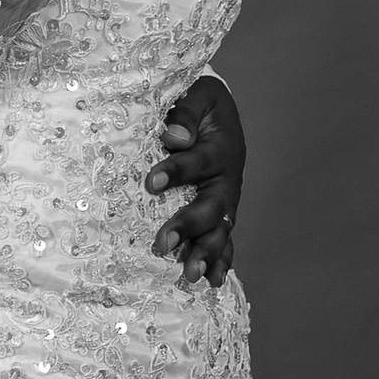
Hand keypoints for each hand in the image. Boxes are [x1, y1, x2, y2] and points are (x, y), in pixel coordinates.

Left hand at [148, 72, 245, 285]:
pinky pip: (224, 240)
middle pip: (213, 206)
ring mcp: (226, 200)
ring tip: (190, 275)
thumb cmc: (200, 104)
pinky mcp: (222, 214)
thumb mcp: (196, 95)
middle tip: (164, 243)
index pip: (198, 161)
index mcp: (221, 147)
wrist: (218, 114)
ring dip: (205, 253)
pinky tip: (211, 283)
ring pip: (221, 231)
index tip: (150, 183)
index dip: (176, 172)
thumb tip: (173, 137)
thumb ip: (184, 113)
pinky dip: (220, 262)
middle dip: (190, 226)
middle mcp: (228, 178)